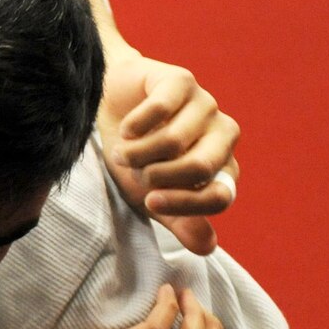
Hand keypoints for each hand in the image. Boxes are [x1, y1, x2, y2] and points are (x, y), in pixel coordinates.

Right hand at [97, 52, 240, 255]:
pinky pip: (162, 110)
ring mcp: (205, 104)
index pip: (221, 196)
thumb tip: (207, 248)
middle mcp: (221, 134)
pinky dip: (135, 125)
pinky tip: (126, 128)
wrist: (107, 106)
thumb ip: (179, 220)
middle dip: (158, 176)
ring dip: (137, 152)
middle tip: (136, 173)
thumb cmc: (133, 153)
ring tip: (122, 152)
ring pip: (175, 141)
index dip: (186, 205)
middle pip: (201, 167)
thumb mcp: (149, 194)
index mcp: (220, 166)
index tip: (149, 202)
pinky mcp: (182, 81)